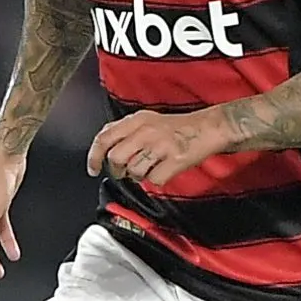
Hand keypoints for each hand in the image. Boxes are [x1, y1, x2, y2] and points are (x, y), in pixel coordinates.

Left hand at [86, 109, 225, 187]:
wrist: (208, 128)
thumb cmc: (178, 127)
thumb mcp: (147, 120)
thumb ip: (125, 130)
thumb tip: (102, 145)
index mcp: (137, 120)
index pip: (105, 137)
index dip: (94, 156)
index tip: (93, 169)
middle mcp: (146, 130)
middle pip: (116, 158)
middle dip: (118, 171)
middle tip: (125, 172)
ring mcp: (160, 145)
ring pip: (133, 171)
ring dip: (138, 176)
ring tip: (150, 168)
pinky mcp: (174, 159)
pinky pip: (153, 180)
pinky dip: (157, 180)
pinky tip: (163, 171)